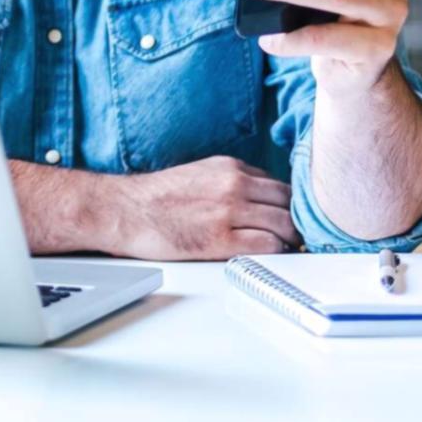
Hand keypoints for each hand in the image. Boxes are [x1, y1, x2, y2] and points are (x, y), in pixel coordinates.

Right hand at [104, 156, 296, 260]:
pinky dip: (276, 252)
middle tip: (294, 235)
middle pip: (288, 202)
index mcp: (229, 167)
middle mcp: (234, 184)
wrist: (126, 211)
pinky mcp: (221, 239)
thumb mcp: (200, 173)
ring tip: (284, 247)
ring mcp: (229, 211)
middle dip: (295, 220)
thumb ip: (231, 180)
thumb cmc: (157, 197)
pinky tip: (269, 255)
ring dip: (289, 238)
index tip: (288, 216)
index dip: (288, 204)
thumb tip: (259, 197)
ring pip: (285, 223)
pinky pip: (268, 245)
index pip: (279, 184)